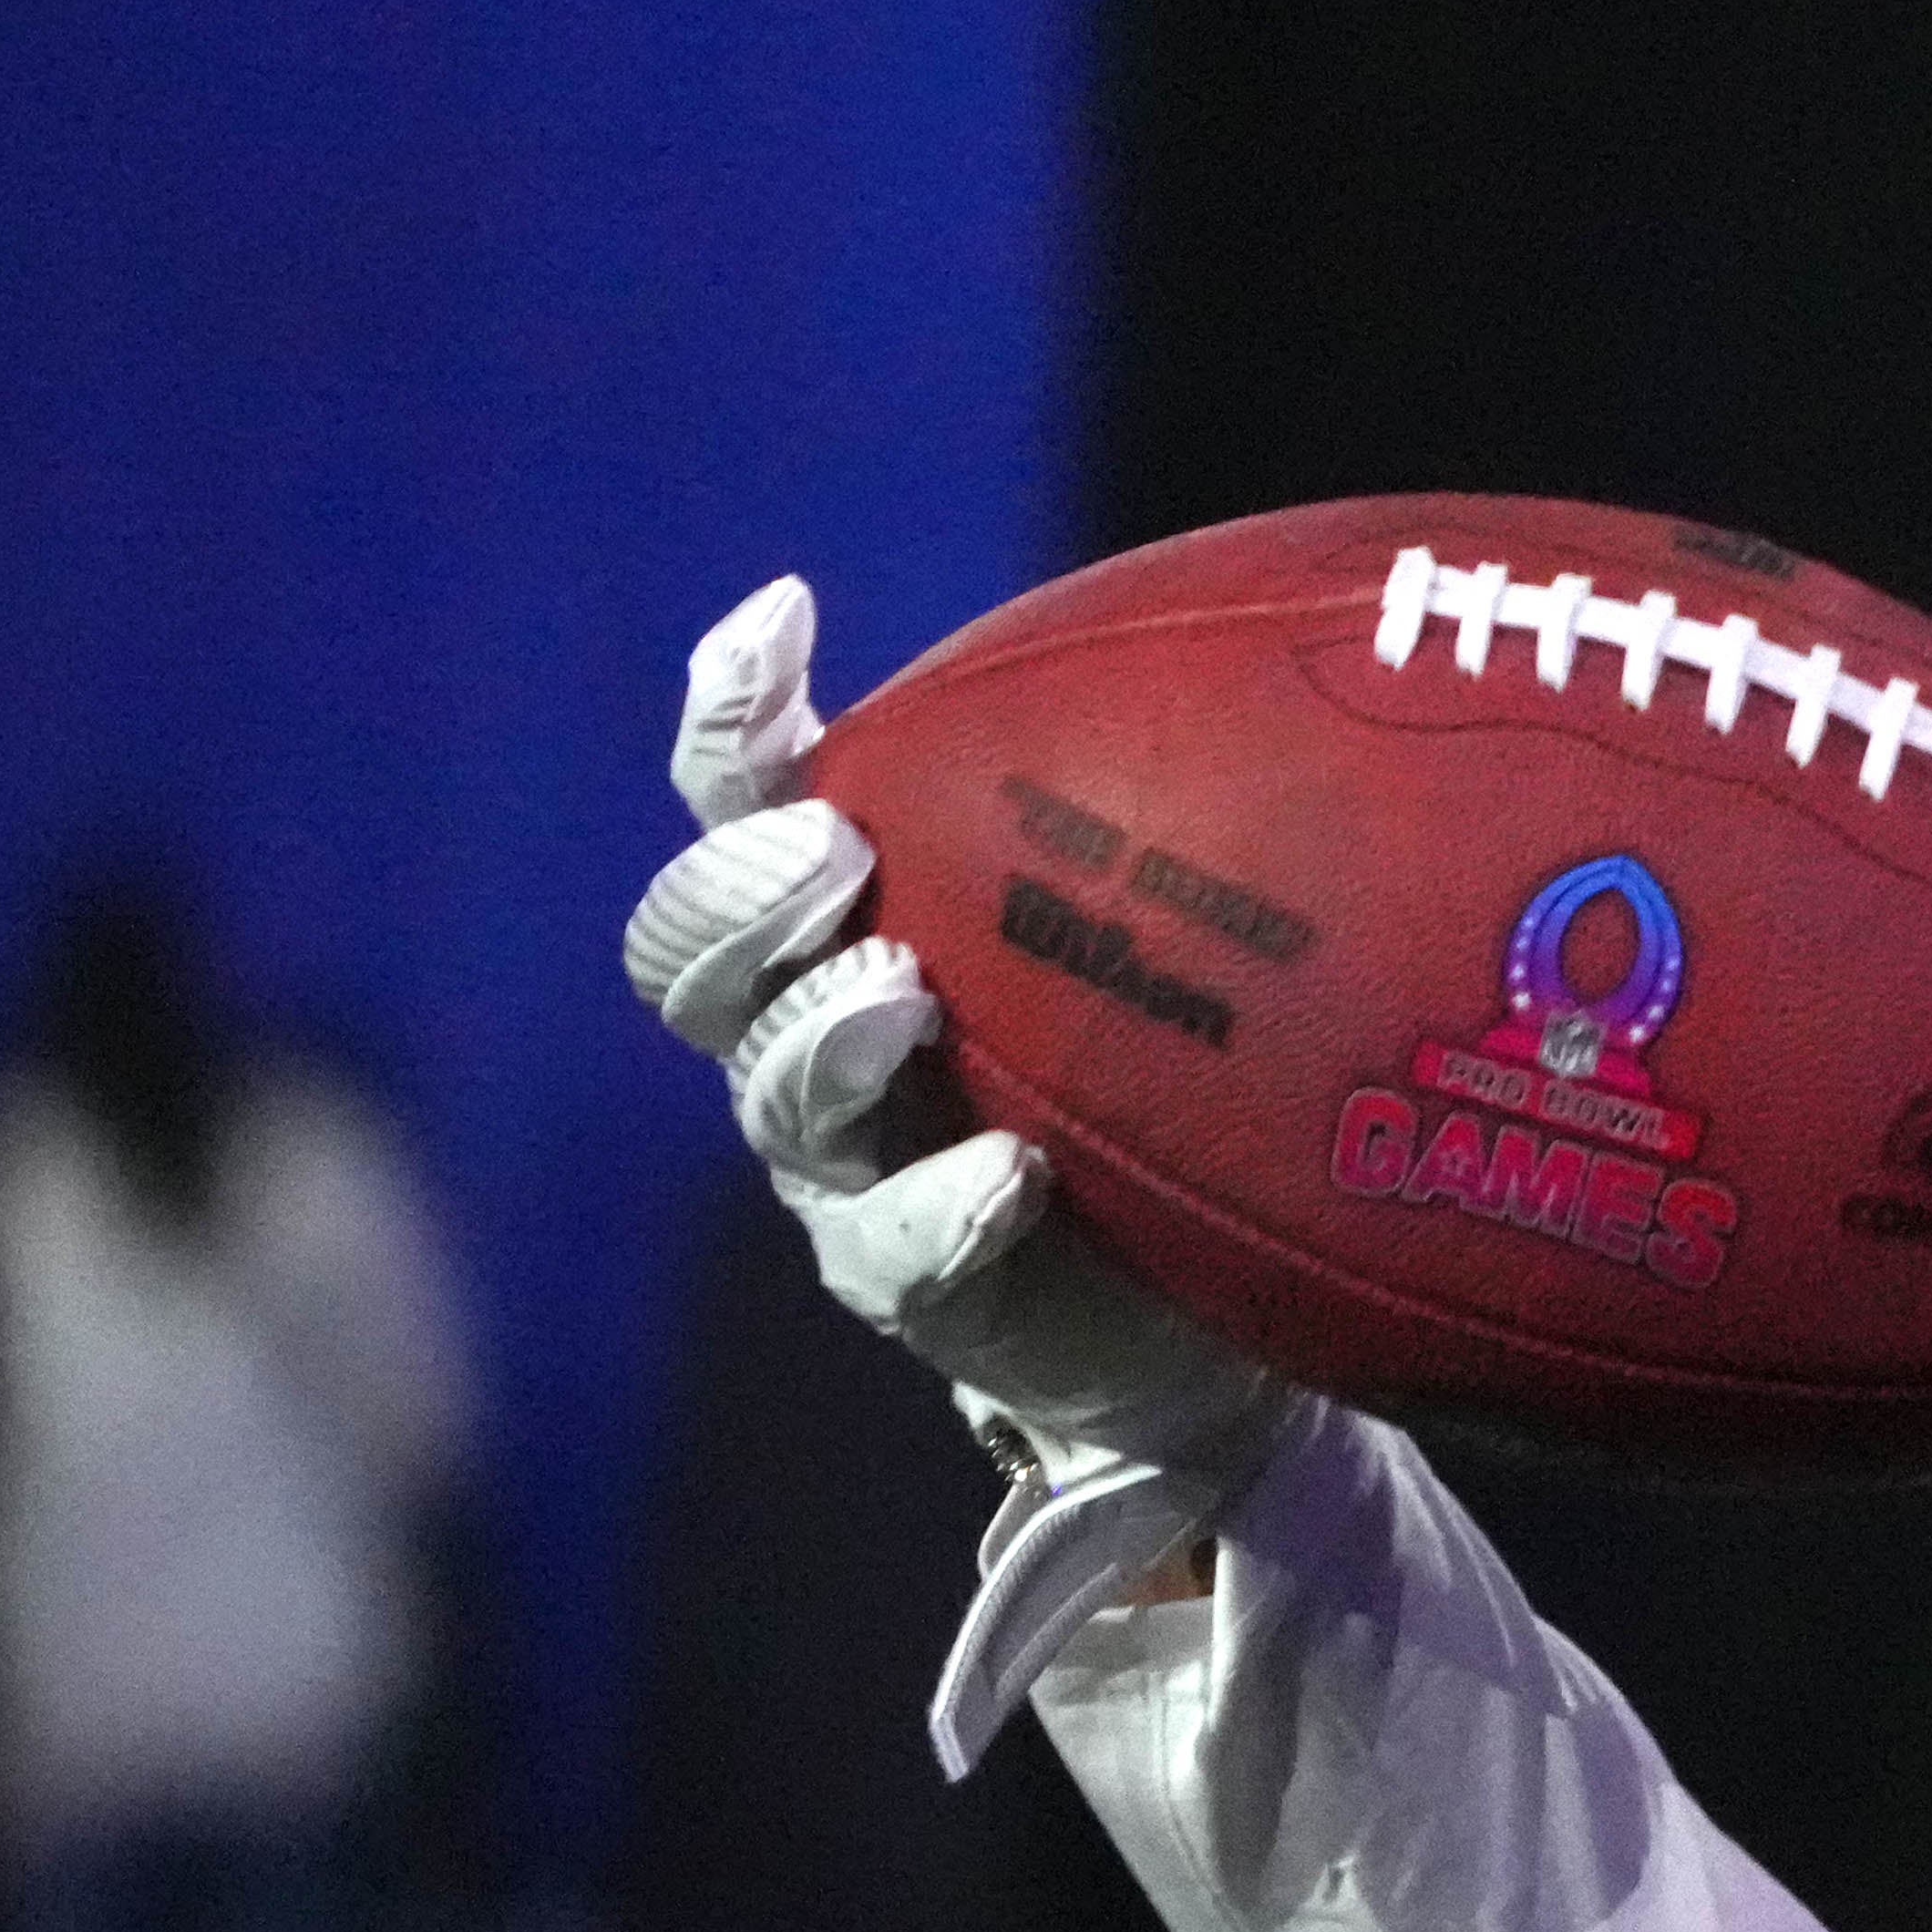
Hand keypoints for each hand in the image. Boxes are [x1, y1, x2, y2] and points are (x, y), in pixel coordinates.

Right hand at [617, 574, 1299, 1486]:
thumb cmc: (1157, 1093)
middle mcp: (812, 1047)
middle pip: (695, 958)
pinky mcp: (919, 1296)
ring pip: (773, 1096)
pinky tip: (1010, 1170)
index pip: (739, 811)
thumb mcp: (1143, 945)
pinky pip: (894, 1252)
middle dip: (740, 894)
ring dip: (820, 1036)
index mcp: (842, 939)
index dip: (731, 720)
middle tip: (830, 848)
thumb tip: (1236, 644)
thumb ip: (1132, 828)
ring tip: (899, 994)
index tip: (783, 613)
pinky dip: (944, 1205)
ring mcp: (850, 1177)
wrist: (1203, 1318)